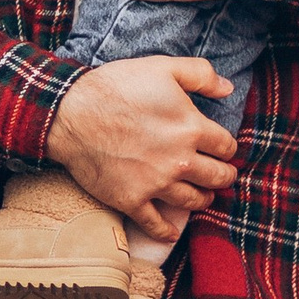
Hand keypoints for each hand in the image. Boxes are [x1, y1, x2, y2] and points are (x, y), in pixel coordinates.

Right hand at [49, 56, 235, 244]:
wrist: (71, 114)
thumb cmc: (116, 87)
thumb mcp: (162, 67)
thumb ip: (201, 74)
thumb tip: (228, 88)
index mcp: (191, 128)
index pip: (226, 147)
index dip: (227, 148)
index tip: (222, 149)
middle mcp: (180, 161)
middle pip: (217, 178)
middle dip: (224, 176)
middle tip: (222, 176)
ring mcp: (156, 184)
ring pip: (194, 202)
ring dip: (203, 200)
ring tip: (203, 196)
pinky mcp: (131, 200)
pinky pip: (155, 224)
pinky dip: (167, 231)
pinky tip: (172, 232)